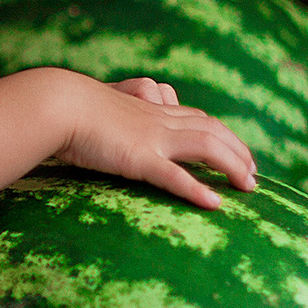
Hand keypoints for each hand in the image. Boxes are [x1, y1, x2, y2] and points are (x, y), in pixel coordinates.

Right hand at [53, 72, 257, 209]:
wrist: (54, 103)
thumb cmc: (66, 111)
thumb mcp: (97, 112)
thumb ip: (113, 121)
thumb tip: (109, 132)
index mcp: (150, 110)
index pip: (199, 118)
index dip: (223, 135)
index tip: (237, 153)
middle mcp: (158, 120)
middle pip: (213, 130)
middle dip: (239, 151)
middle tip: (253, 175)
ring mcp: (151, 138)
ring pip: (206, 147)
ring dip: (232, 166)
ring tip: (249, 187)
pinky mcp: (138, 158)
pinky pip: (175, 175)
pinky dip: (197, 190)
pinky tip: (215, 204)